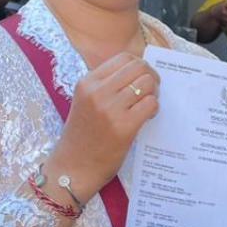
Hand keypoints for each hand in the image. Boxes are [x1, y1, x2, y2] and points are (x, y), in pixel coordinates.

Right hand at [46, 53, 159, 202]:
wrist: (72, 168)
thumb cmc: (82, 136)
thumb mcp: (86, 102)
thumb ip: (106, 86)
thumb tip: (140, 71)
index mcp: (87, 83)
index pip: (124, 58)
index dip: (139, 65)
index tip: (142, 78)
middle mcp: (98, 92)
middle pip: (139, 67)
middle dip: (151, 76)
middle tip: (151, 91)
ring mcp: (110, 109)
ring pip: (147, 83)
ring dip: (154, 93)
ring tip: (147, 105)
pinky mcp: (124, 127)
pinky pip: (151, 104)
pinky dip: (154, 109)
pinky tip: (147, 117)